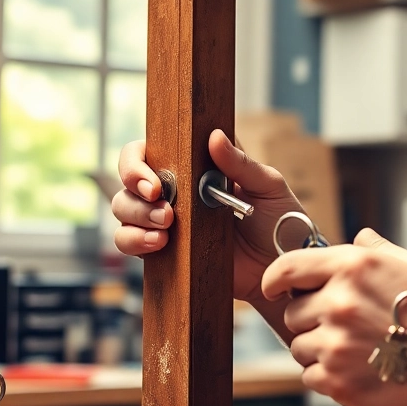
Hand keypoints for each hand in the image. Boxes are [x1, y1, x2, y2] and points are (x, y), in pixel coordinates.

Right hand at [112, 129, 305, 302]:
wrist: (282, 269)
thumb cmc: (280, 222)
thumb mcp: (268, 187)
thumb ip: (240, 164)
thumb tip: (215, 136)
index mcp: (194, 168)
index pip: (148, 152)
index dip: (137, 162)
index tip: (155, 183)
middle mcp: (175, 192)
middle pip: (128, 183)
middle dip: (136, 193)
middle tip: (164, 207)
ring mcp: (167, 222)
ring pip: (124, 211)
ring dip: (136, 217)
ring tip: (166, 227)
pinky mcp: (166, 252)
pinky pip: (130, 243)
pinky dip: (136, 242)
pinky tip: (160, 244)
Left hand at [261, 228, 406, 405]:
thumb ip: (378, 251)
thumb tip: (360, 238)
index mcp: (352, 269)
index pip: (288, 267)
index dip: (276, 278)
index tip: (274, 288)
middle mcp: (337, 304)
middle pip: (293, 311)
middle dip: (311, 318)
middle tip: (343, 326)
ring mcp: (334, 344)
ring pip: (299, 346)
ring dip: (319, 349)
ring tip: (354, 350)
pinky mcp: (335, 380)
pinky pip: (310, 376)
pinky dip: (327, 376)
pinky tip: (356, 370)